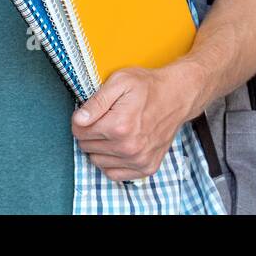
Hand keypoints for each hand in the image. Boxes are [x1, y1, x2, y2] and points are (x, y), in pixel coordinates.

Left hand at [70, 63, 202, 181]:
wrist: (177, 97)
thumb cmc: (147, 87)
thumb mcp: (119, 81)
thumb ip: (96, 102)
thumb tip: (78, 120)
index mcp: (119, 126)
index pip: (79, 131)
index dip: (81, 120)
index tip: (91, 113)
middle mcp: (128, 147)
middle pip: (87, 147)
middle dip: (90, 133)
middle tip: (104, 120)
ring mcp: (138, 160)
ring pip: (98, 161)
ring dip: (99, 148)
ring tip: (112, 132)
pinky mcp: (146, 168)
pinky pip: (114, 174)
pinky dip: (111, 162)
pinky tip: (118, 146)